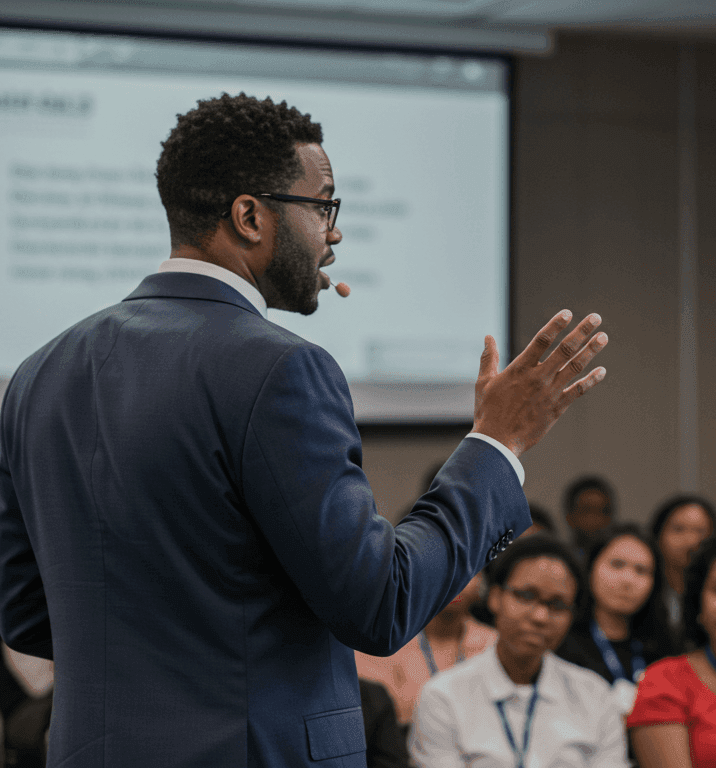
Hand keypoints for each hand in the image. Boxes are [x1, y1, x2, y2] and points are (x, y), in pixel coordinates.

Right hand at [472, 310, 607, 457]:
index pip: (542, 340)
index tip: (568, 313)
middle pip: (564, 349)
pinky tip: (602, 371)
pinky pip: (578, 391)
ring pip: (575, 367)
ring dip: (591, 351)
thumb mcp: (484, 381)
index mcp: (519, 369)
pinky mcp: (557, 408)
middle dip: (582, 331)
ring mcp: (550, 393)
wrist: (498, 441)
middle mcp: (538, 378)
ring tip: (603, 337)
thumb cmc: (488, 411)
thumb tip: (488, 336)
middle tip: (596, 317)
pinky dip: (591, 381)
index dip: (556, 325)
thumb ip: (489, 357)